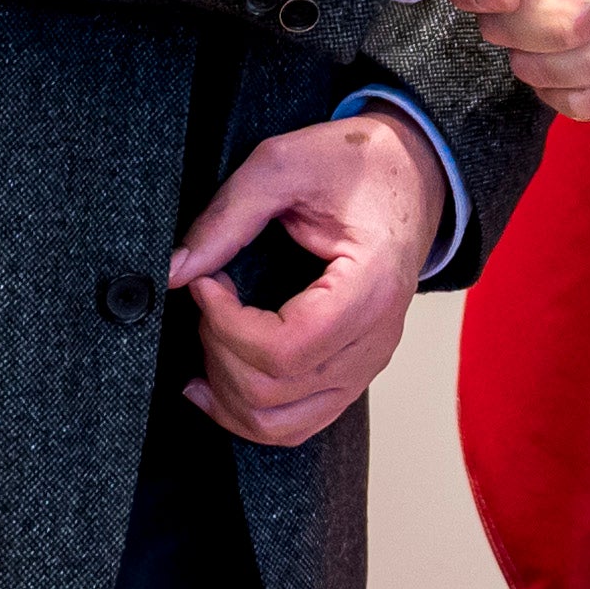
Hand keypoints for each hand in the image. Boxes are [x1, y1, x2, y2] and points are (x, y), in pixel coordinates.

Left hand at [165, 110, 447, 447]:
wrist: (412, 172)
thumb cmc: (360, 164)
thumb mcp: (286, 163)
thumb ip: (229, 214)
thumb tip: (176, 269)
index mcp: (371, 286)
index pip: (286, 349)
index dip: (227, 326)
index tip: (206, 284)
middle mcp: (376, 338)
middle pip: (274, 392)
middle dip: (218, 350)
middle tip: (207, 297)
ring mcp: (367, 364)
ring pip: (280, 424)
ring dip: (226, 393)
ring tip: (205, 341)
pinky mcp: (353, 372)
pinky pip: (297, 423)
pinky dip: (248, 413)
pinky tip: (215, 381)